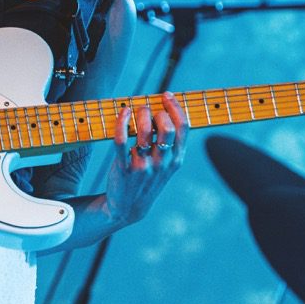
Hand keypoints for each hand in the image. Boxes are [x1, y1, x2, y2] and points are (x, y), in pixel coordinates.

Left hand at [103, 91, 187, 225]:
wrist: (129, 208)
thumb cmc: (149, 179)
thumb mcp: (168, 166)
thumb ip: (171, 144)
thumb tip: (166, 110)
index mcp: (176, 160)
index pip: (183, 127)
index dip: (175, 106)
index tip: (166, 95)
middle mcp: (162, 163)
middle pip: (166, 127)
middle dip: (157, 111)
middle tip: (148, 109)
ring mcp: (143, 166)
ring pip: (144, 131)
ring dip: (140, 114)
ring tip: (135, 111)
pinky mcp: (124, 168)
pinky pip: (121, 139)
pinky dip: (121, 121)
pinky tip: (123, 112)